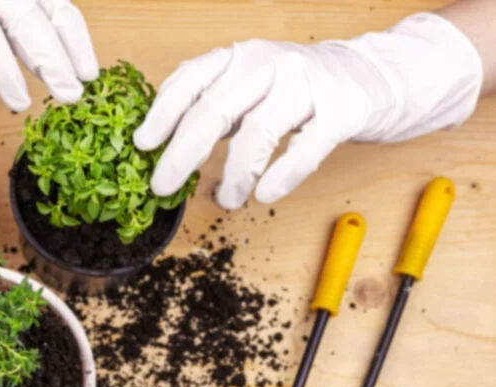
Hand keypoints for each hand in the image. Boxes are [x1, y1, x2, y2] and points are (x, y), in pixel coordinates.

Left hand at [134, 13, 481, 209]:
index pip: (191, 79)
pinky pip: (305, 148)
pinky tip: (264, 195)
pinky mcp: (341, 109)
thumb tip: (162, 148)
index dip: (162, 113)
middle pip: (214, 110)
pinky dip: (281, 175)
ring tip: (224, 200)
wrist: (373, 77)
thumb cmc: (298, 91)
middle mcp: (268, 64)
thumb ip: (212, 109)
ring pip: (257, 132)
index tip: (141, 145)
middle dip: (183, 153)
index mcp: (239, 58)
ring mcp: (306, 84)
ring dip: (234, 175)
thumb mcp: (247, 89)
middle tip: (162, 186)